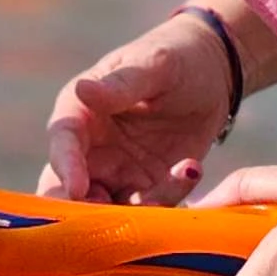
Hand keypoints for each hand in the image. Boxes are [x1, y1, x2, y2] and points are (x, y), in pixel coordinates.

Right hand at [40, 12, 232, 203]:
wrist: (213, 76)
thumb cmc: (176, 58)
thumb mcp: (155, 65)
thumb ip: (120, 85)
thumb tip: (82, 89)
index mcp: (80, 112)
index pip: (63, 142)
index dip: (66, 166)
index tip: (77, 188)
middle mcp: (91, 149)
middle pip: (68, 190)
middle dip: (81, 210)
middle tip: (109, 217)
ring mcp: (117, 174)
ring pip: (107, 210)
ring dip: (130, 213)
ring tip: (164, 190)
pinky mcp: (146, 189)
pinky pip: (148, 209)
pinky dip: (167, 200)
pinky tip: (191, 168)